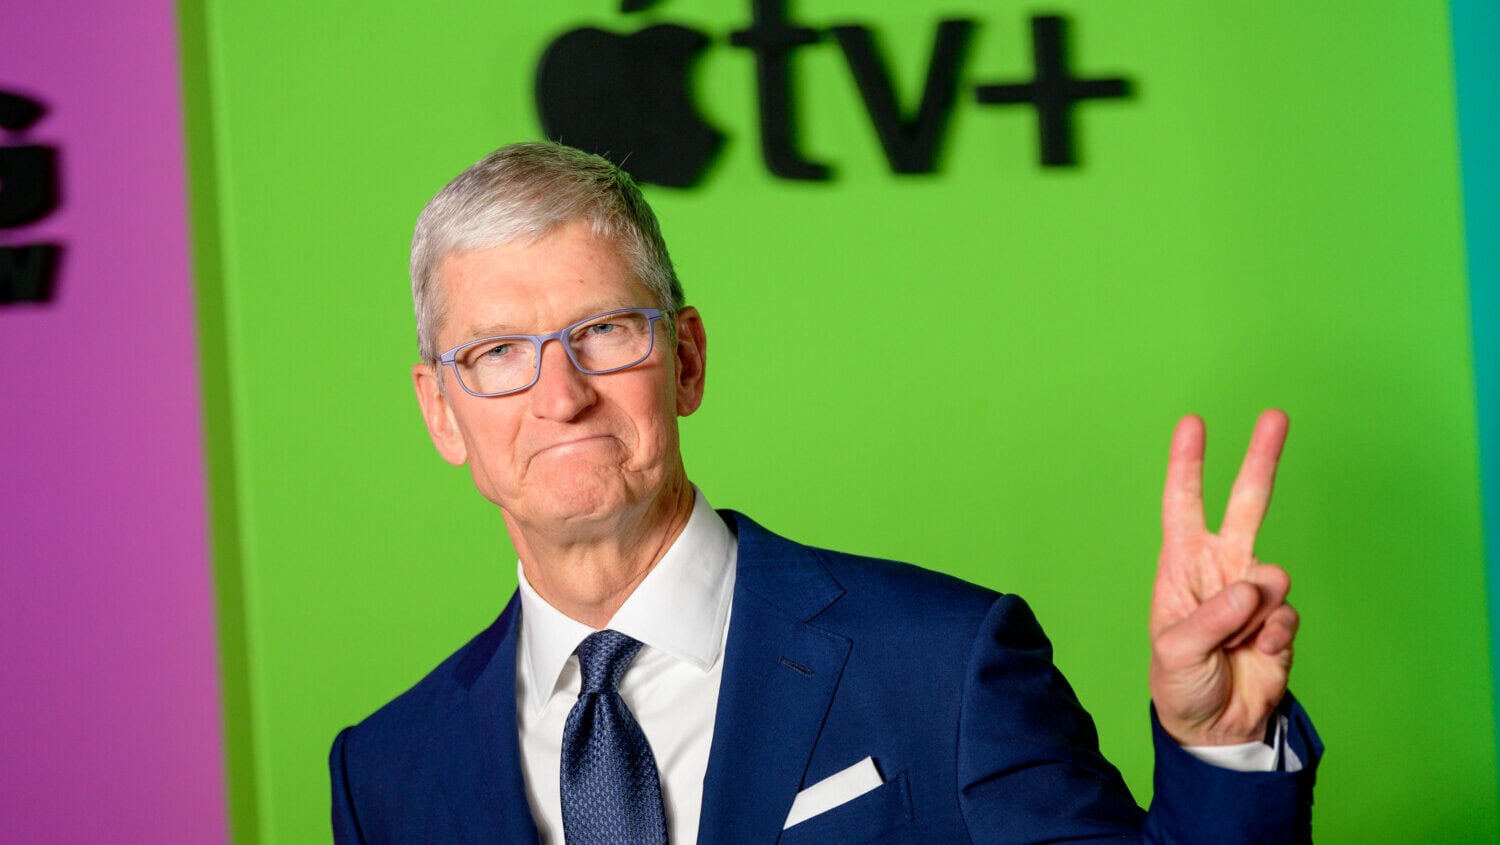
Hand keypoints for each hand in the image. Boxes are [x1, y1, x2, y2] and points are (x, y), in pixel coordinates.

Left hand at [1149, 410, 1298, 745]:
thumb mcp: (1175, 652)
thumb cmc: (1179, 683)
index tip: (1193, 423)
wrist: (1215, 728)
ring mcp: (1254, 594)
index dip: (1187, 465)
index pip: (1184, 505)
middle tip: (1276, 415)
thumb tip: (1256, 587)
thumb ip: (1211, 618)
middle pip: (1246, 504)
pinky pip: (1287, 618)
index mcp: (1182, 566)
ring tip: (1234, 644)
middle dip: (1261, 459)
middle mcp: (1220, 569)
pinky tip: (1257, 656)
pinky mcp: (1281, 622)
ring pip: (1272, 575)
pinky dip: (1273, 640)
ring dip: (1253, 614)